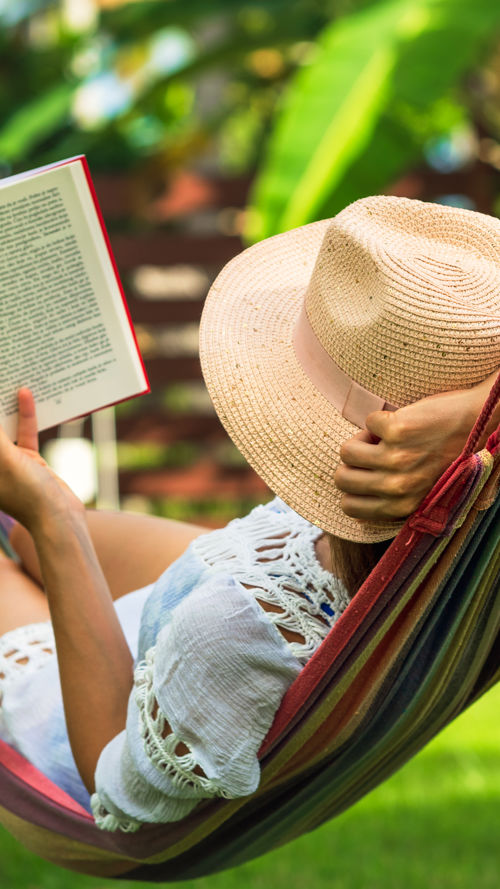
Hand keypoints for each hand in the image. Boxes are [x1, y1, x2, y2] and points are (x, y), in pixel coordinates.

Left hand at [0, 388, 83, 531]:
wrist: (59, 519)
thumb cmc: (26, 492)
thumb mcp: (3, 457)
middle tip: (0, 373)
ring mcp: (8, 462)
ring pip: (3, 427)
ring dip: (5, 405)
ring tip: (7, 379)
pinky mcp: (29, 460)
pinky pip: (23, 432)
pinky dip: (25, 414)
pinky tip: (26, 393)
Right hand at [334, 383, 491, 522]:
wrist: (479, 424)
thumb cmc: (450, 458)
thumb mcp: (422, 491)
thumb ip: (392, 500)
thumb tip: (353, 500)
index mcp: (401, 507)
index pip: (349, 507)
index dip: (353, 487)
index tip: (367, 473)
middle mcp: (397, 487)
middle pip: (341, 478)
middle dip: (352, 463)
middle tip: (374, 452)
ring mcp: (396, 458)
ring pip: (348, 451)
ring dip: (363, 439)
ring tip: (386, 437)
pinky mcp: (398, 430)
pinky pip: (368, 422)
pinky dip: (381, 418)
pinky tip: (402, 422)